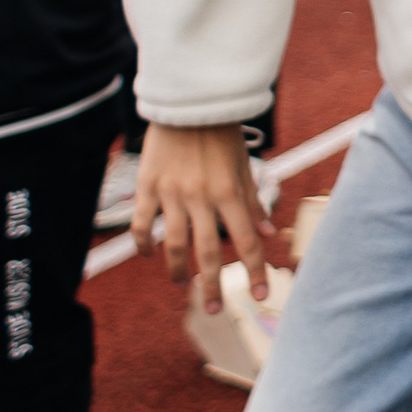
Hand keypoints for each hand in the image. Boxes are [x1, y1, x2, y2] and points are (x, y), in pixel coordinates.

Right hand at [133, 121, 277, 312]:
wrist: (187, 102)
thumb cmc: (220, 134)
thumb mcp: (242, 166)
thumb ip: (253, 202)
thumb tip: (270, 234)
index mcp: (229, 192)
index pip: (247, 240)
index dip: (255, 270)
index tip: (262, 295)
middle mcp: (201, 196)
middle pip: (208, 252)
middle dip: (213, 285)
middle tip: (215, 310)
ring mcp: (171, 193)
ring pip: (174, 243)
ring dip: (178, 270)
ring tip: (182, 285)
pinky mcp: (147, 185)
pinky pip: (141, 223)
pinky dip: (143, 244)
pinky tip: (149, 256)